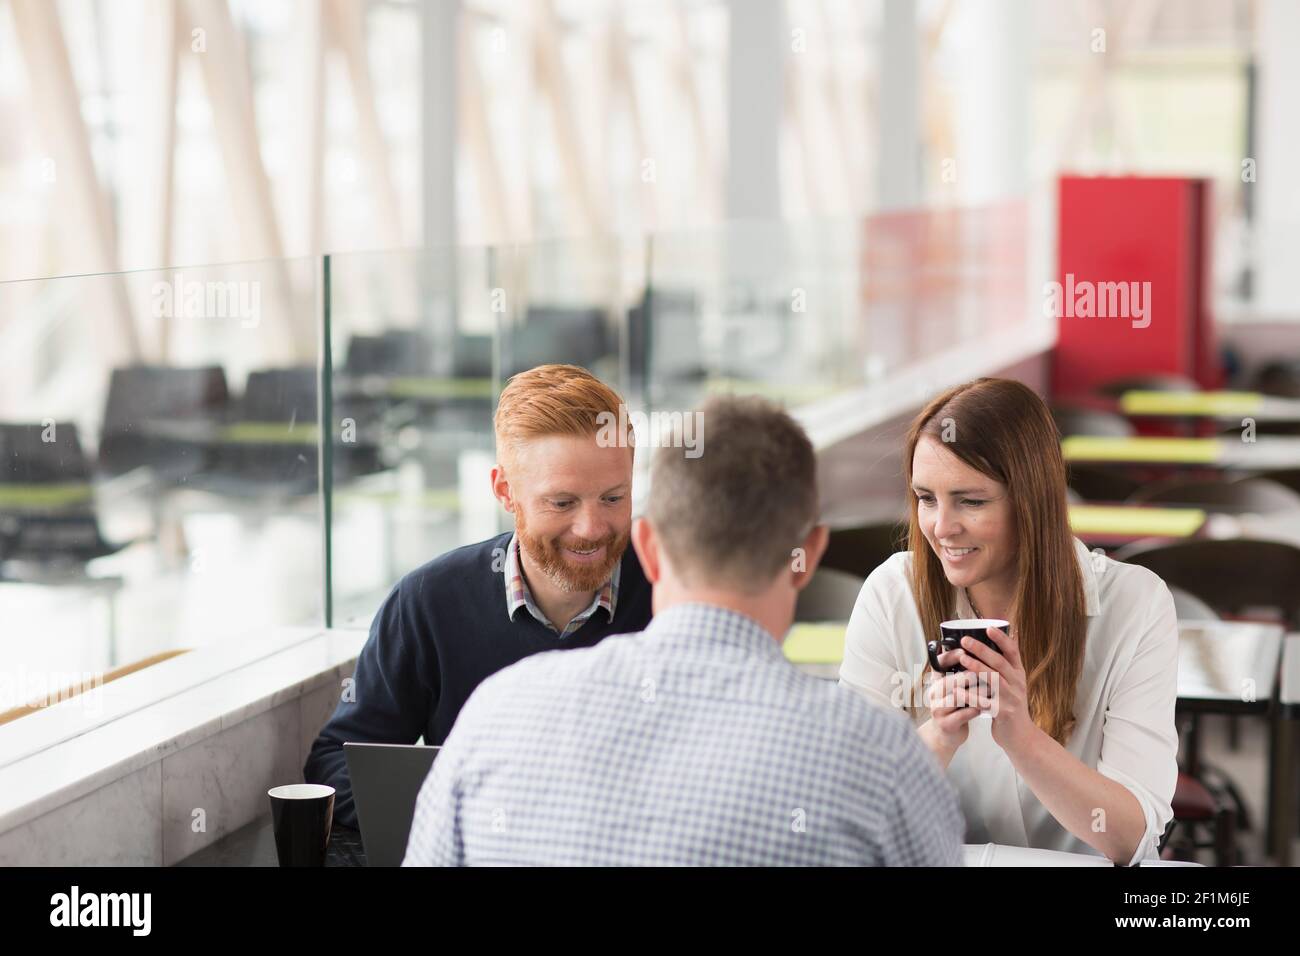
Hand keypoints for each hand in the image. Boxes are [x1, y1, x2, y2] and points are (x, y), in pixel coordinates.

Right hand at [923, 653, 985, 753]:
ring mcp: (938, 710)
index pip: (938, 664)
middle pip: (947, 681)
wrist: (947, 734)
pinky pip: (962, 715)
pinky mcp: (946, 725)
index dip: (951, 656)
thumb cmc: (955, 707)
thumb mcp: (954, 687)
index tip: (965, 651)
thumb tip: (977, 651)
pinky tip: (987, 706)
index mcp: (936, 681)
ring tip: (989, 687)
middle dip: (966, 676)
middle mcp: (934, 694)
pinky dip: (976, 709)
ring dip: (974, 692)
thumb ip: (961, 672)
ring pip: (956, 698)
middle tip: (984, 670)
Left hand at [956, 625, 1036, 753]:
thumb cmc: (1011, 706)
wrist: (1021, 737)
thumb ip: (1006, 665)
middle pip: (1000, 663)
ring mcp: (1011, 699)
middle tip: (965, 640)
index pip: (1013, 652)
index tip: (989, 627)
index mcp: (1018, 674)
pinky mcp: (1003, 713)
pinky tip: (958, 690)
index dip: (1002, 639)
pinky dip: (971, 696)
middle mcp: (1017, 684)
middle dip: (982, 650)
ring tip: (962, 659)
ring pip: (994, 680)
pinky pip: (985, 702)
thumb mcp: (1013, 684)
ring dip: (977, 668)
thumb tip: (1006, 639)